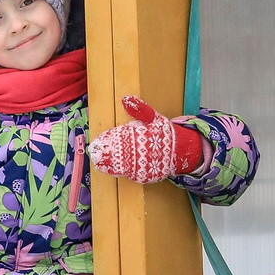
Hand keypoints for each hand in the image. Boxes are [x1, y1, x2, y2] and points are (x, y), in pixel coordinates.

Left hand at [88, 98, 205, 184]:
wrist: (180, 151)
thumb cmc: (163, 133)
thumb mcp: (153, 118)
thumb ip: (140, 109)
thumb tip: (125, 99)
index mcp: (144, 136)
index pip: (121, 138)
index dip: (108, 140)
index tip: (97, 142)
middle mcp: (143, 153)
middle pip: (119, 155)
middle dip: (105, 154)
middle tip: (94, 152)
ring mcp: (144, 166)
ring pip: (122, 167)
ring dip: (109, 164)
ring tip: (98, 161)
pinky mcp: (145, 176)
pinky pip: (129, 174)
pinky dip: (120, 171)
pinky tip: (110, 168)